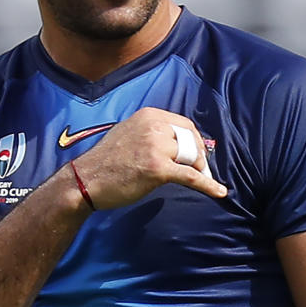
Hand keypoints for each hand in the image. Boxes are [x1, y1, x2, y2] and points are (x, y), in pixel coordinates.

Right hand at [71, 107, 226, 209]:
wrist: (86, 180)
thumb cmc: (106, 161)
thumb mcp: (129, 132)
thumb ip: (151, 132)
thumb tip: (177, 142)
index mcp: (149, 115)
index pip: (184, 124)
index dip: (195, 140)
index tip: (198, 153)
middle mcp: (155, 127)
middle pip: (191, 139)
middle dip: (198, 155)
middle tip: (200, 168)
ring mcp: (157, 147)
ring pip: (191, 157)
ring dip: (199, 169)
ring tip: (202, 179)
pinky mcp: (158, 169)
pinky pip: (191, 176)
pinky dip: (208, 185)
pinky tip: (219, 191)